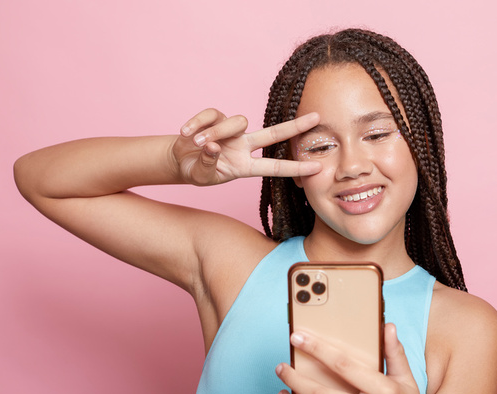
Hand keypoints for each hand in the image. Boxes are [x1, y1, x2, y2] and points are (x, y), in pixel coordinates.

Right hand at [172, 108, 321, 184]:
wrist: (178, 160)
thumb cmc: (196, 171)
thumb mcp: (202, 176)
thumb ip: (208, 164)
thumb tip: (212, 146)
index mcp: (245, 166)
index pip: (275, 167)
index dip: (296, 168)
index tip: (318, 168)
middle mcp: (243, 147)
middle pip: (274, 134)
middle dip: (295, 126)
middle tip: (317, 117)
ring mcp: (231, 131)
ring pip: (237, 122)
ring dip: (216, 132)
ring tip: (196, 143)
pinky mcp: (215, 118)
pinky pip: (212, 115)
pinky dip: (198, 123)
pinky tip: (187, 133)